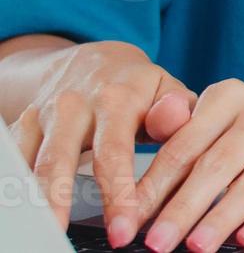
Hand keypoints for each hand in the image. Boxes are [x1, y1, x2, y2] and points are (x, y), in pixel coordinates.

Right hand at [5, 41, 194, 240]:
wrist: (92, 60)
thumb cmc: (137, 86)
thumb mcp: (166, 88)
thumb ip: (177, 109)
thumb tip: (178, 119)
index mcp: (116, 98)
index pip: (114, 152)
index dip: (118, 193)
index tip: (123, 228)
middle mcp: (74, 106)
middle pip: (59, 161)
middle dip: (61, 205)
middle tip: (66, 245)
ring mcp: (44, 116)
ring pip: (30, 163)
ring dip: (32, 201)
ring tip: (38, 234)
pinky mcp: (23, 126)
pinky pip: (13, 158)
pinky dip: (14, 186)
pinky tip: (22, 213)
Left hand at [125, 79, 243, 251]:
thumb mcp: (217, 125)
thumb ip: (176, 140)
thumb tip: (131, 177)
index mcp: (230, 96)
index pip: (183, 146)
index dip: (153, 186)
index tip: (130, 218)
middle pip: (215, 166)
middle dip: (181, 209)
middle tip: (156, 241)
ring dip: (219, 219)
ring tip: (196, 246)